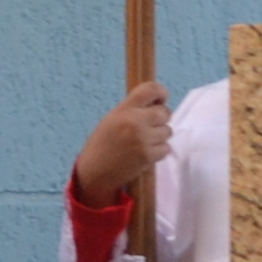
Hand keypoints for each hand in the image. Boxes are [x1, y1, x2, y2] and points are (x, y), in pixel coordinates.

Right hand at [73, 80, 172, 204]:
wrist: (94, 172)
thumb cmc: (102, 145)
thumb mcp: (112, 119)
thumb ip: (132, 110)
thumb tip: (156, 104)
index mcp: (123, 110)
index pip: (150, 89)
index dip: (161, 92)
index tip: (161, 99)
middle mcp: (134, 121)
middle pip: (164, 112)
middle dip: (161, 118)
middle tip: (150, 126)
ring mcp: (142, 139)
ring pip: (167, 131)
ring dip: (160, 136)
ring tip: (145, 141)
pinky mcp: (148, 156)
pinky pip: (166, 148)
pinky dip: (159, 151)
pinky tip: (146, 152)